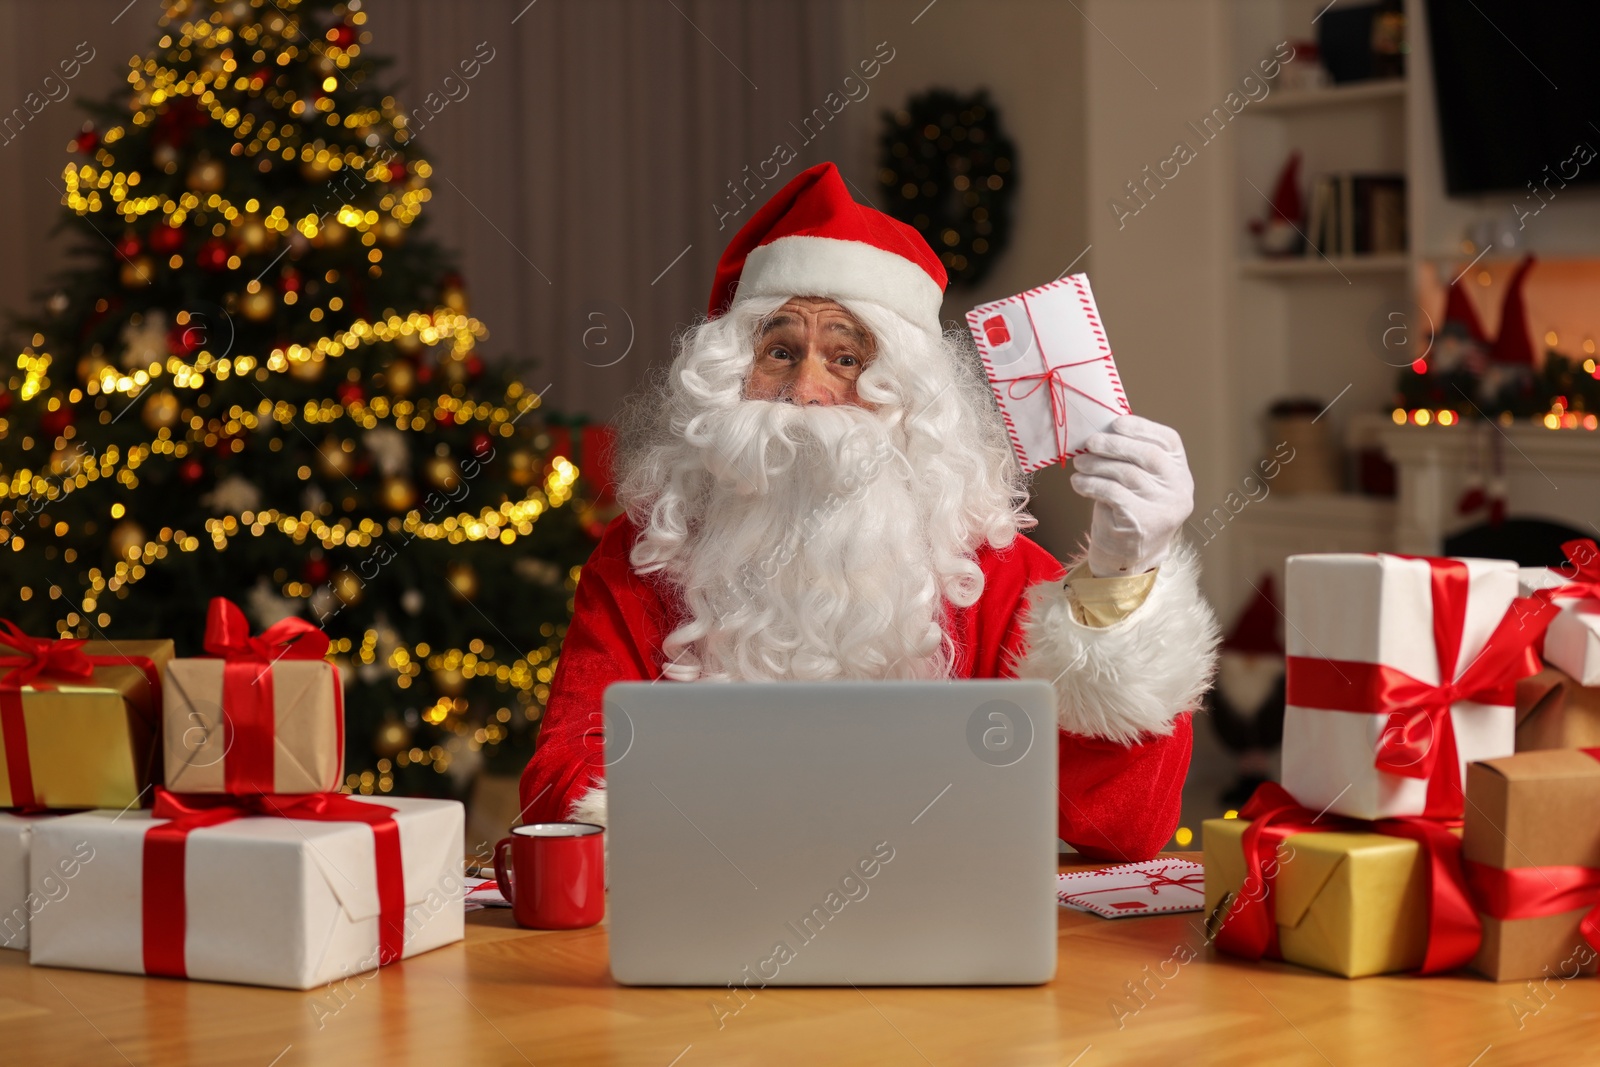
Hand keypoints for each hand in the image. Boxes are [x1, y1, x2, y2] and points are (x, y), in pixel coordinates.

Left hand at [1071, 415, 1193, 577]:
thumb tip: (1103, 428)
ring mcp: (1164, 506)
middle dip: (1114, 445)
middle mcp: (1179, 488)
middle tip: (1090, 442)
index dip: (1141, 427)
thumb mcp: (1139, 480)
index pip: (1168, 441)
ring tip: (1080, 464)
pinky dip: (1091, 484)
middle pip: (1148, 455)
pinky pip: (1112, 493)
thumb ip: (1132, 456)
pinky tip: (1079, 483)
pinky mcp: (1143, 521)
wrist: (1128, 555)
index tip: (1116, 423)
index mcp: (1180, 470)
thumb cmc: (1129, 508)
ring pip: (1126, 473)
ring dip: (1097, 465)